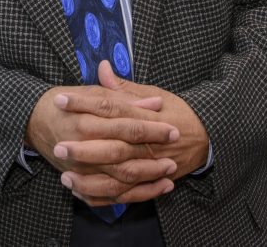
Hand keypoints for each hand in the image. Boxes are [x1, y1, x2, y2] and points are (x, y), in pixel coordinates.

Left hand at [54, 61, 210, 204]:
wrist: (208, 139)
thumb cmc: (178, 113)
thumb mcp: (155, 94)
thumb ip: (125, 88)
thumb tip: (102, 68)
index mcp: (145, 118)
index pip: (110, 108)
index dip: (84, 104)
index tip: (60, 100)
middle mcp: (146, 145)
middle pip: (113, 147)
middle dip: (84, 149)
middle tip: (58, 145)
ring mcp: (148, 167)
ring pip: (117, 177)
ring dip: (90, 180)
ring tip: (64, 178)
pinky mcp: (149, 182)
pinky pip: (125, 195)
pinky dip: (104, 198)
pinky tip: (82, 196)